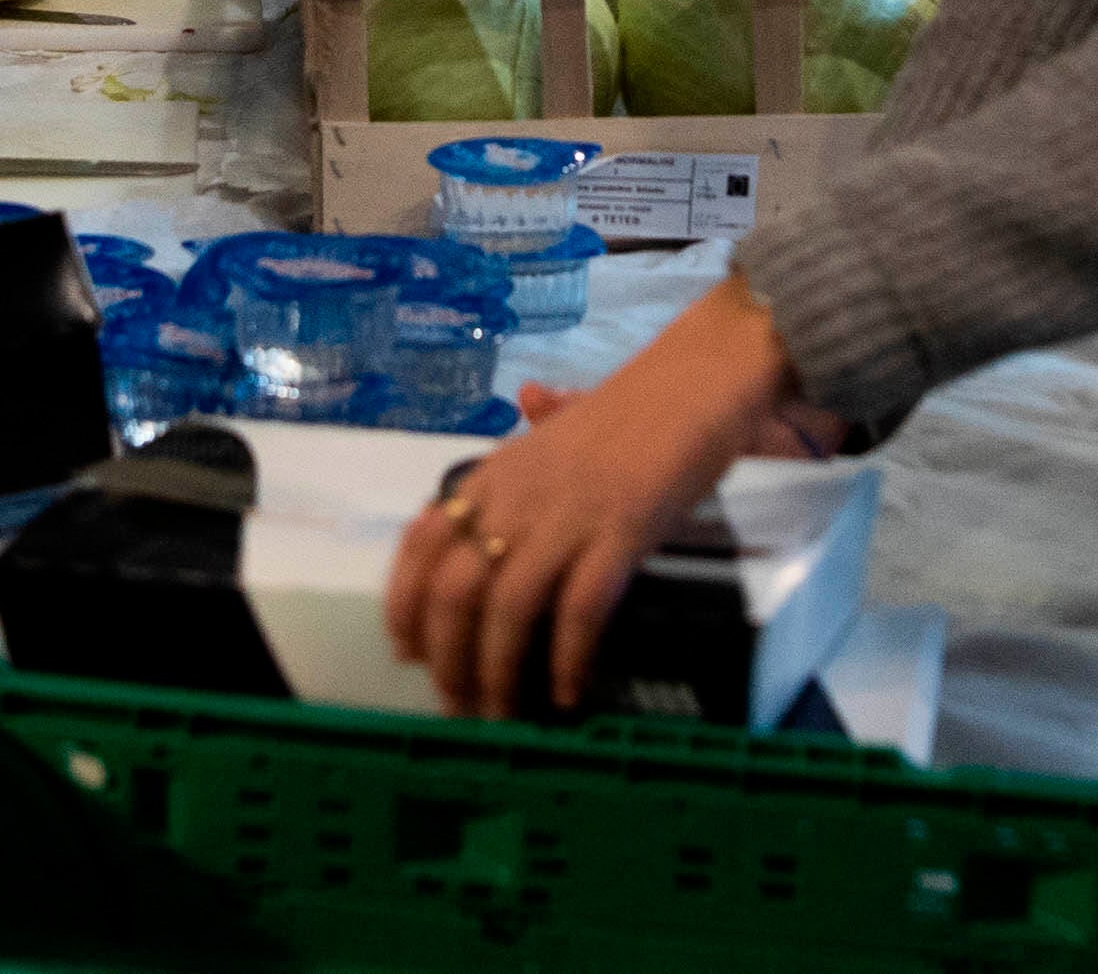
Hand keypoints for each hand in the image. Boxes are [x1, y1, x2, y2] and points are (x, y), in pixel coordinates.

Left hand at [384, 278, 804, 715]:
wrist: (693, 382)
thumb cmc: (630, 412)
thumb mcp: (560, 428)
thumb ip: (531, 442)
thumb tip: (528, 403)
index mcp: (494, 474)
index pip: (421, 540)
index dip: (403, 601)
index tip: (405, 650)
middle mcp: (515, 497)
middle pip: (455, 588)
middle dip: (448, 657)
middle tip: (458, 705)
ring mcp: (566, 515)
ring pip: (507, 607)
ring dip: (499, 672)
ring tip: (503, 715)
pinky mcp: (619, 534)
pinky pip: (579, 609)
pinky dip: (567, 659)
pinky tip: (567, 694)